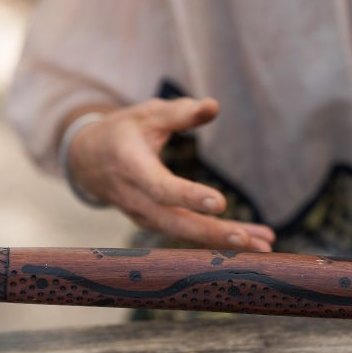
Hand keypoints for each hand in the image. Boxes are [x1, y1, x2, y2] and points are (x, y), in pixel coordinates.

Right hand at [67, 97, 274, 250]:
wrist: (88, 161)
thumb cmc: (124, 132)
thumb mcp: (147, 115)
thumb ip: (180, 113)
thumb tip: (213, 106)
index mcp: (132, 168)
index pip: (161, 188)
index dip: (188, 197)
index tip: (219, 203)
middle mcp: (137, 200)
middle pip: (175, 223)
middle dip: (211, 234)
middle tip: (246, 241)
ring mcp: (146, 217)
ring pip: (186, 234)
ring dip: (223, 242)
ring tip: (263, 246)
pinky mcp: (157, 223)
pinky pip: (189, 235)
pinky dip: (219, 240)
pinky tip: (252, 241)